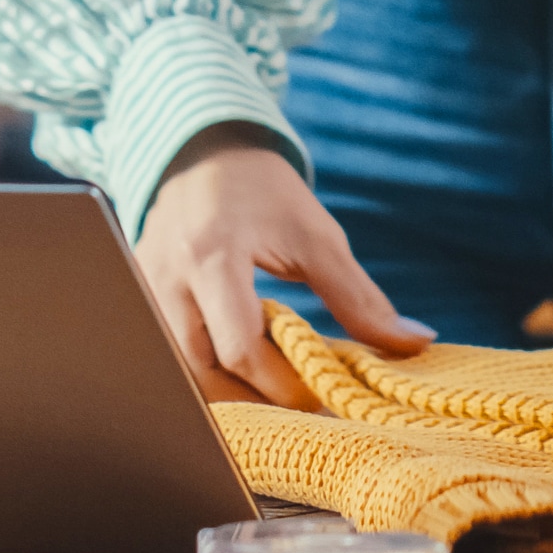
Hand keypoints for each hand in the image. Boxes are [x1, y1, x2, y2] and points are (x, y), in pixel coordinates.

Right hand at [133, 126, 431, 406]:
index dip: (284, 385)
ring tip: (273, 386)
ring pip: (178, 375)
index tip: (323, 392)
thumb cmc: (262, 190)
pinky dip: (207, 375)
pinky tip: (242, 369)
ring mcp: (143, 291)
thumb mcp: (317, 236)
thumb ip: (361, 298)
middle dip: (253, 401)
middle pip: (201, 375)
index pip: (240, 349)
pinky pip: (167, 357)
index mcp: (211, 255)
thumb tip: (415, 342)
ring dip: (227, 393)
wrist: (204, 151)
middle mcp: (165, 278)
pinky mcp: (138, 300)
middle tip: (300, 400)